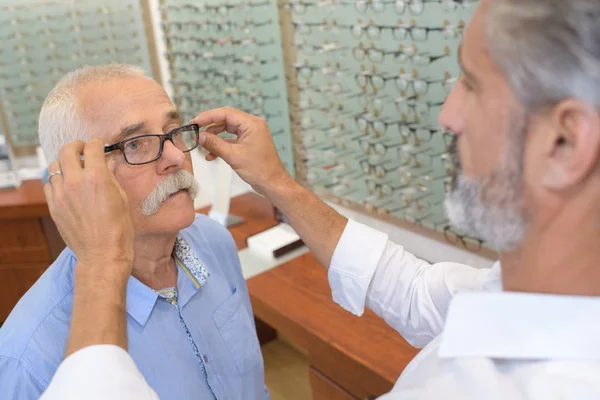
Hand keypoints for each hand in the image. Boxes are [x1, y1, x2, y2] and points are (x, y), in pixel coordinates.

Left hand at [43, 138, 133, 276]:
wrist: (103, 253)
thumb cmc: (119, 228)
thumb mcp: (122, 198)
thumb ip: (111, 177)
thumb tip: (107, 163)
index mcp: (97, 178)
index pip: (92, 147)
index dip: (96, 142)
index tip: (99, 144)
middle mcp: (76, 182)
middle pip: (67, 150)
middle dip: (76, 146)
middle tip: (83, 150)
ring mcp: (62, 195)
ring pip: (55, 166)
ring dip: (65, 163)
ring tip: (74, 169)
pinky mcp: (54, 206)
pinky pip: (49, 184)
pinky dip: (57, 179)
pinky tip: (67, 185)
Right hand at [190, 107, 292, 194]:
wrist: (272, 183)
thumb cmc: (259, 170)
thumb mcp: (233, 156)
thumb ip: (215, 144)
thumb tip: (200, 136)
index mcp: (252, 124)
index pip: (226, 113)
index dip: (208, 116)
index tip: (194, 122)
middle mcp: (252, 125)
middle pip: (226, 119)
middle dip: (210, 126)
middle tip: (195, 131)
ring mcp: (251, 134)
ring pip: (227, 130)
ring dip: (214, 137)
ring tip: (202, 145)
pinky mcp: (248, 142)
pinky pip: (231, 139)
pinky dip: (221, 145)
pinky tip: (211, 155)